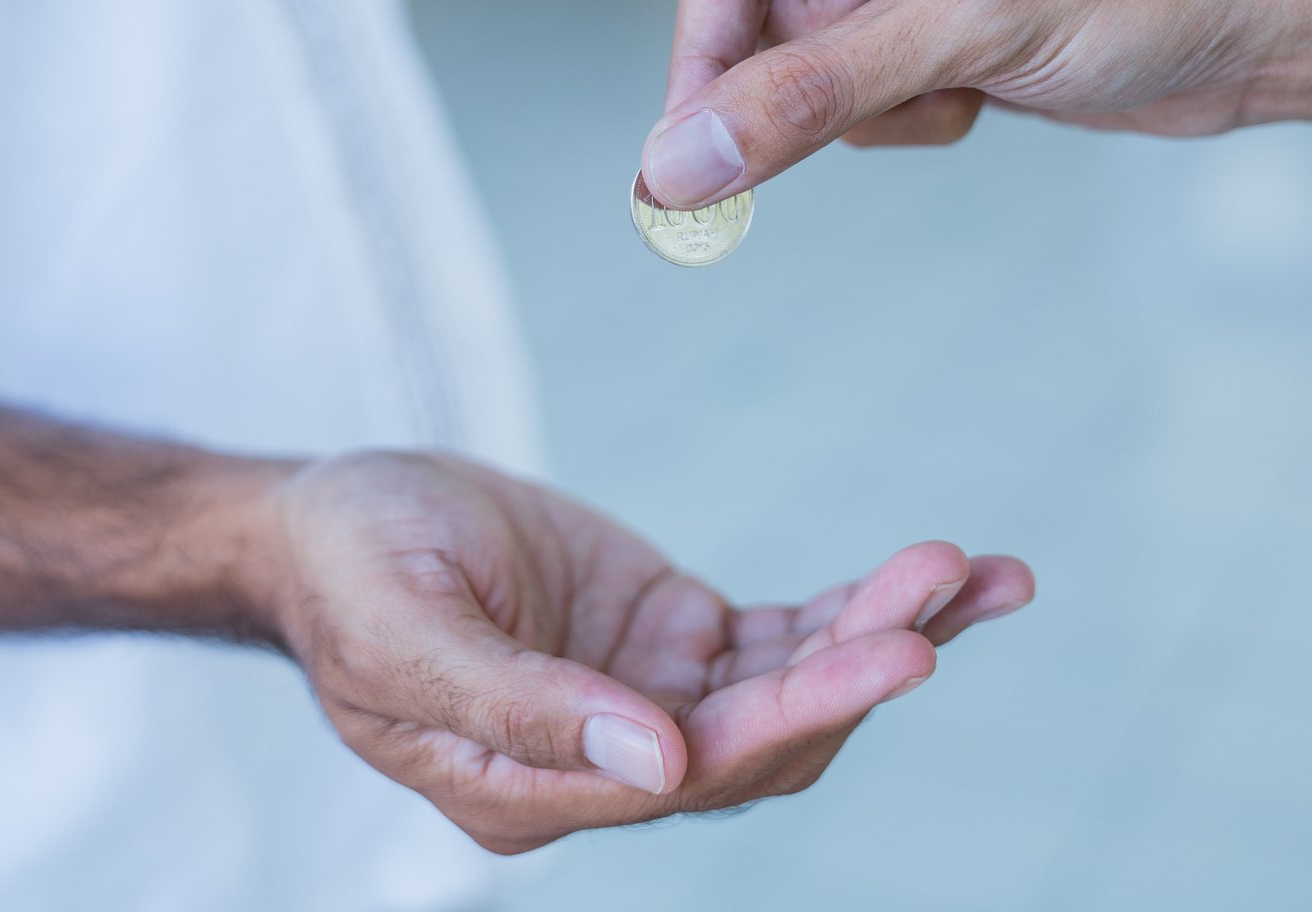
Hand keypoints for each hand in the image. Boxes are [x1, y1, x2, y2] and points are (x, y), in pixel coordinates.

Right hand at [258, 451, 1032, 854]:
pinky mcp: (673, 641)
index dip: (805, 713)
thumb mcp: (410, 630)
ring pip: (796, 686)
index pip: (698, 770)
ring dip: (887, 631)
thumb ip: (523, 707)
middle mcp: (610, 762)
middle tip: (953, 585)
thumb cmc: (350, 568)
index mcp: (535, 788)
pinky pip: (785, 635)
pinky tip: (943, 581)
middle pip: (771, 735)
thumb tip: (659, 764)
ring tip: (986, 575)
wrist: (326, 522)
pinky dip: (859, 607)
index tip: (903, 650)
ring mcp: (648, 702)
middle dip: (867, 663)